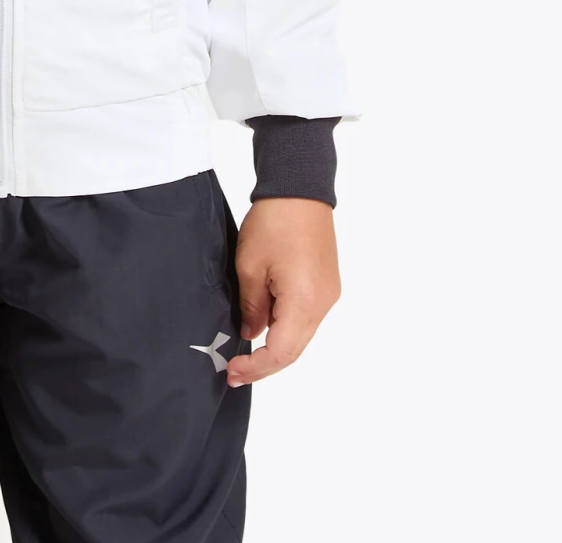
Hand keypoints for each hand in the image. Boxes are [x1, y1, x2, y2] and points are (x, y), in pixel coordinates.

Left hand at [225, 197, 340, 386]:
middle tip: (235, 370)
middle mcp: (323, 304)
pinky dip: (285, 326)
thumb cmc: (273, 222)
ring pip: (301, 335)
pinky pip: (306, 317)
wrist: (300, 190)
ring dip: (276, 345)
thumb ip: (251, 307)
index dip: (257, 368)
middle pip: (295, 349)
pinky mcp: (327, 285)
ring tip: (246, 351)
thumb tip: (252, 335)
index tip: (233, 371)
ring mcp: (328, 295)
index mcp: (304, 301)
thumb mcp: (249, 266)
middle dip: (265, 364)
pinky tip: (264, 324)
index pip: (282, 352)